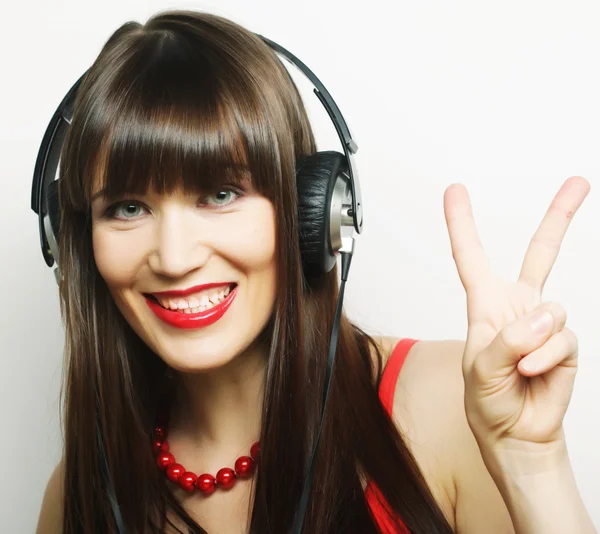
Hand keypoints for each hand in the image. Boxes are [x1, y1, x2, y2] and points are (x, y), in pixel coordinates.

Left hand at [443, 176, 589, 459]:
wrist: (514, 433)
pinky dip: (546, 357)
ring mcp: (545, 324)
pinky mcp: (566, 343)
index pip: (471, 256)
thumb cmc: (487, 399)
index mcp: (486, 304)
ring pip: (552, 310)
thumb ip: (509, 338)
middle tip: (579, 183)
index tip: (454, 191)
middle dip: (559, 217)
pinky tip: (533, 371)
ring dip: (533, 341)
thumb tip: (547, 315)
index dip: (462, 223)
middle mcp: (518, 307)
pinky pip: (563, 338)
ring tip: (519, 366)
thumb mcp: (480, 366)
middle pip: (540, 253)